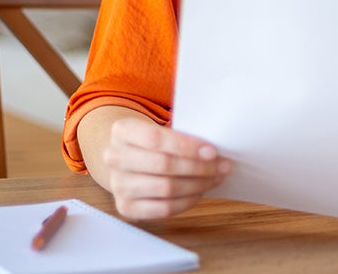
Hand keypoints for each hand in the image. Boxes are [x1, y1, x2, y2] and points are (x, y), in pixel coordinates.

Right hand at [101, 116, 232, 218]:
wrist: (127, 159)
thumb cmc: (152, 142)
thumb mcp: (160, 129)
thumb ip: (181, 135)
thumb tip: (214, 152)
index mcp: (122, 130)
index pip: (156, 139)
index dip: (187, 146)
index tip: (213, 151)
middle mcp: (114, 157)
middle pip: (163, 165)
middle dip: (199, 167)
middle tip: (223, 165)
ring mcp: (117, 184)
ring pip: (166, 188)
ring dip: (197, 184)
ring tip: (216, 178)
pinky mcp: (125, 206)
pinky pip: (163, 208)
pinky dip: (187, 201)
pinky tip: (200, 191)